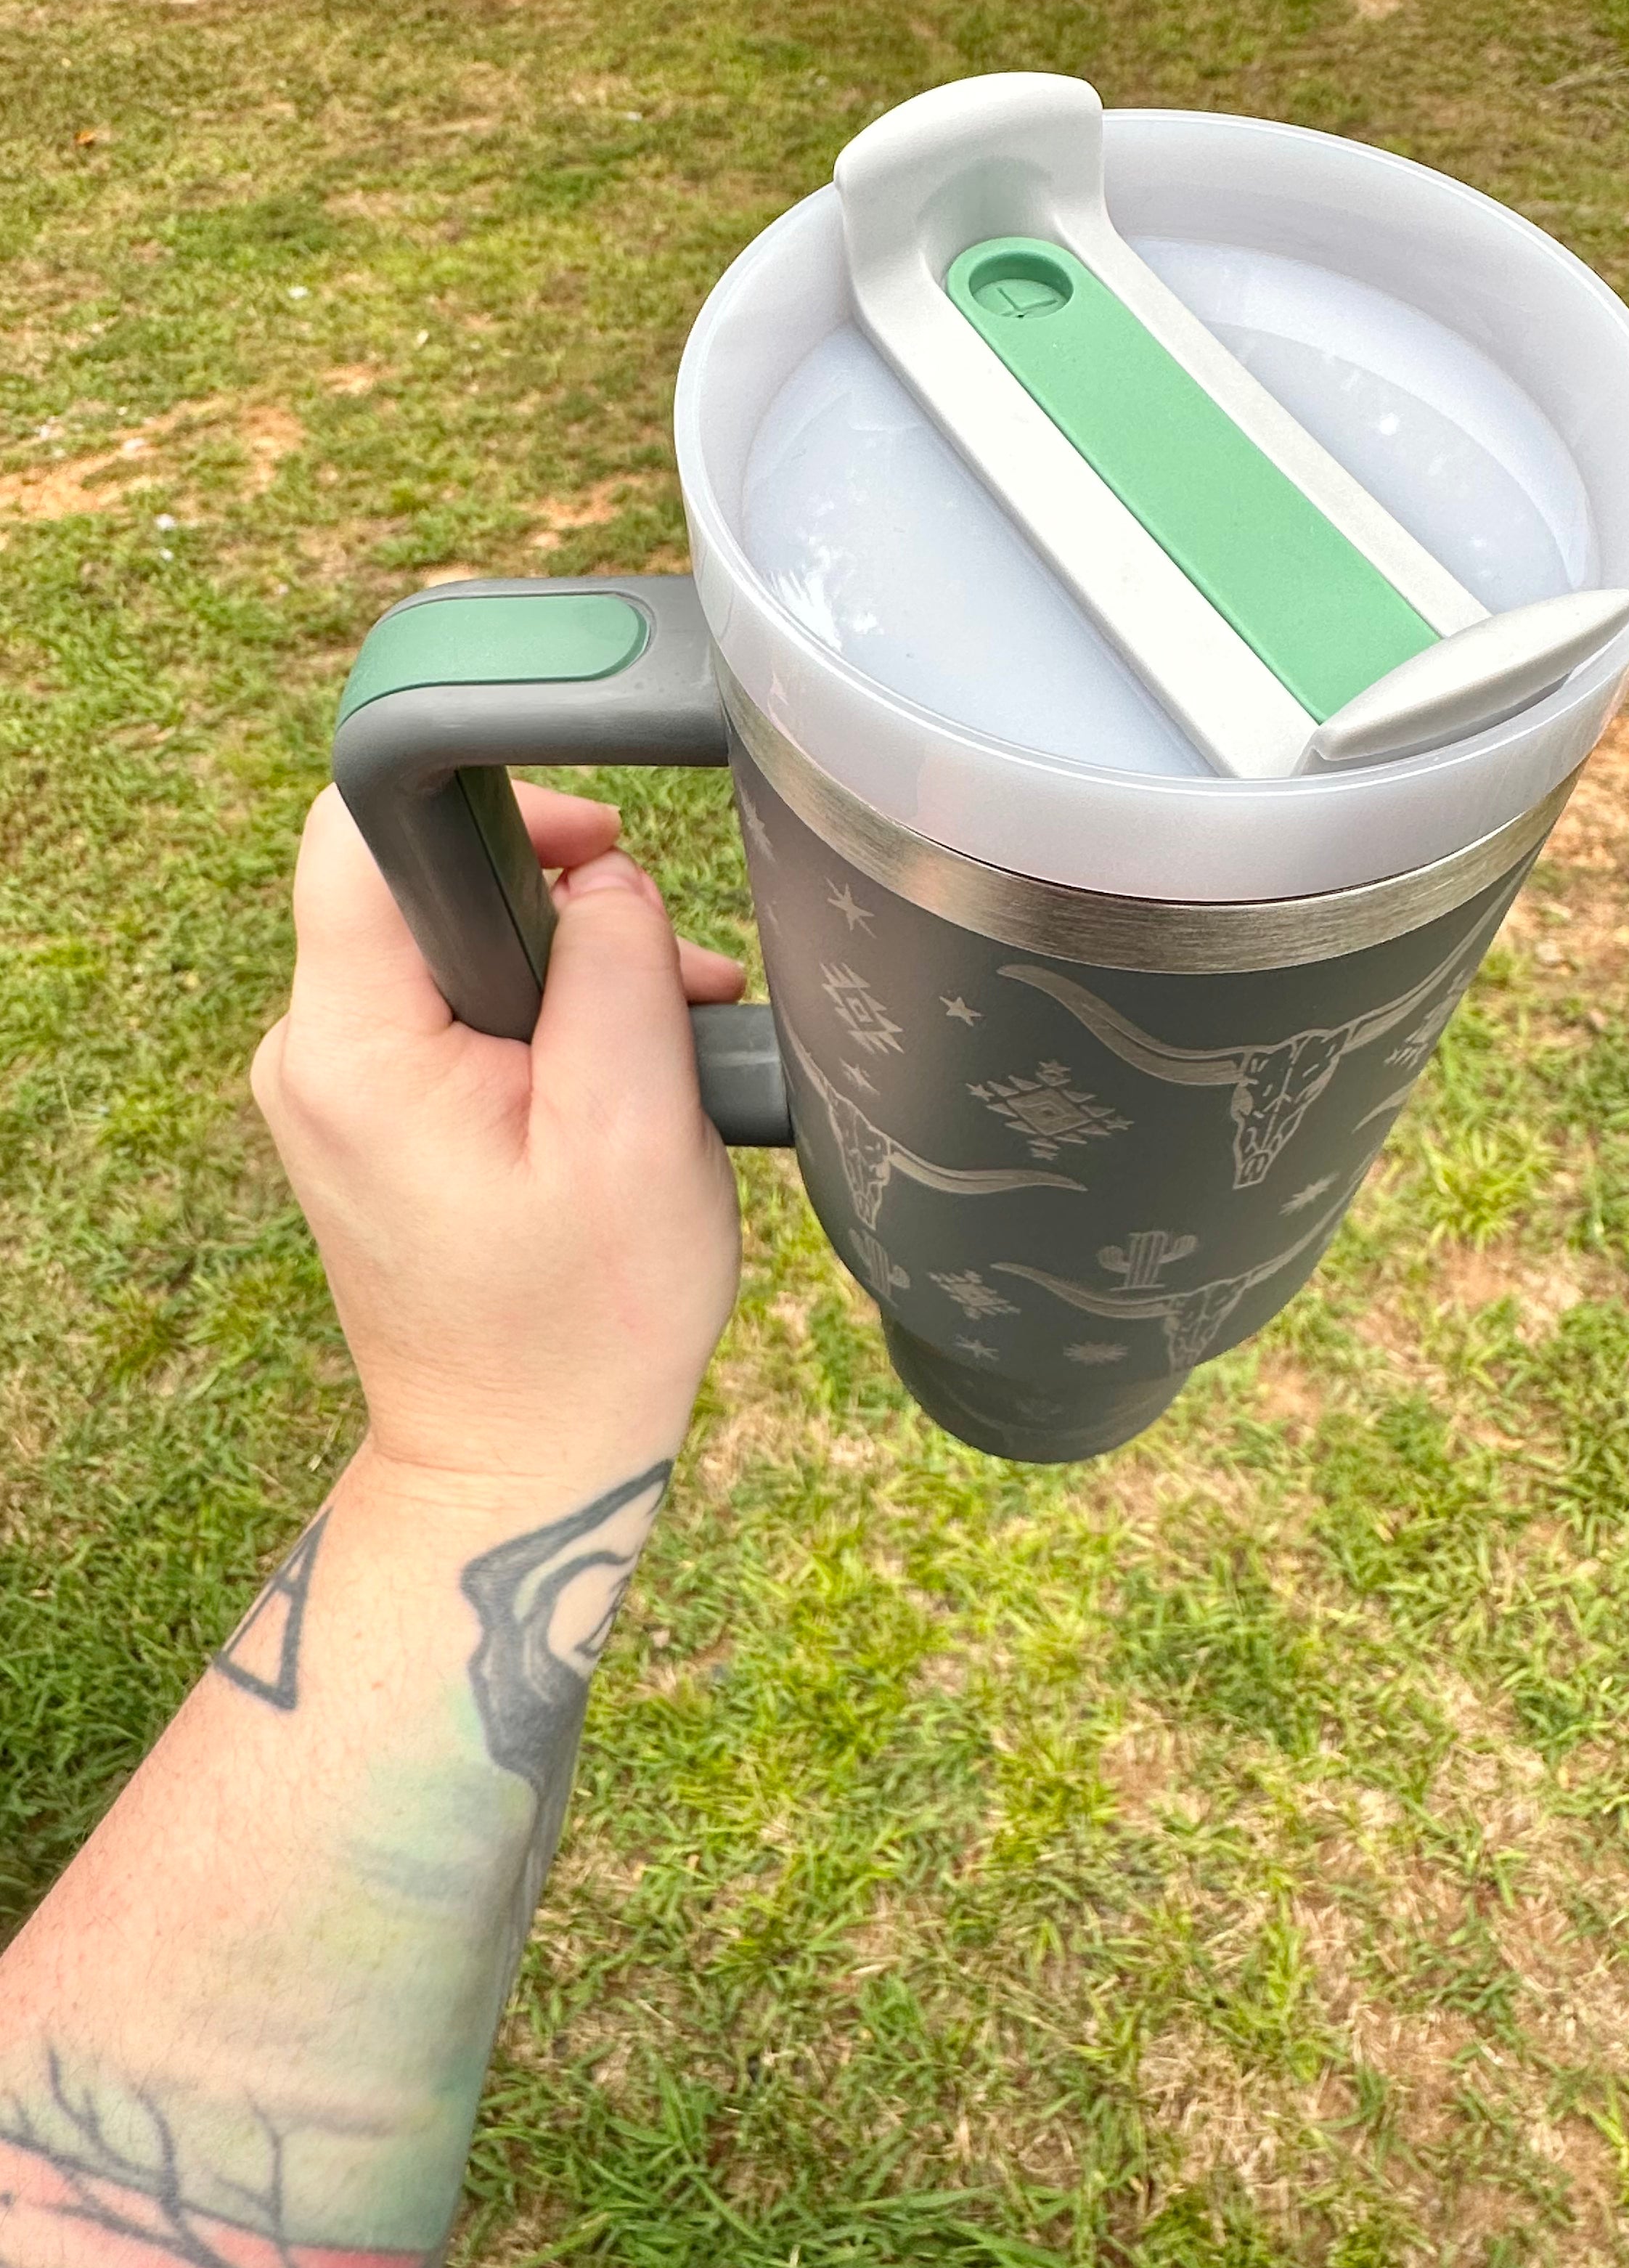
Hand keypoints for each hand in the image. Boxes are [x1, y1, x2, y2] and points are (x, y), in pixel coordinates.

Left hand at [253, 783, 743, 1494]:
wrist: (522, 1460)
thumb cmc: (583, 1322)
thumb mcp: (636, 1128)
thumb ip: (620, 968)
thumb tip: (607, 874)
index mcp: (354, 1047)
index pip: (363, 832)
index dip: (496, 807)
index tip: (601, 851)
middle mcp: (315, 1055)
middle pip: (428, 887)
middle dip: (567, 907)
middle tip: (674, 979)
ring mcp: (338, 1091)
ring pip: (457, 950)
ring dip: (575, 974)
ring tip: (675, 1040)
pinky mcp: (374, 1120)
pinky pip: (457, 1016)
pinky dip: (548, 1028)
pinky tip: (627, 1082)